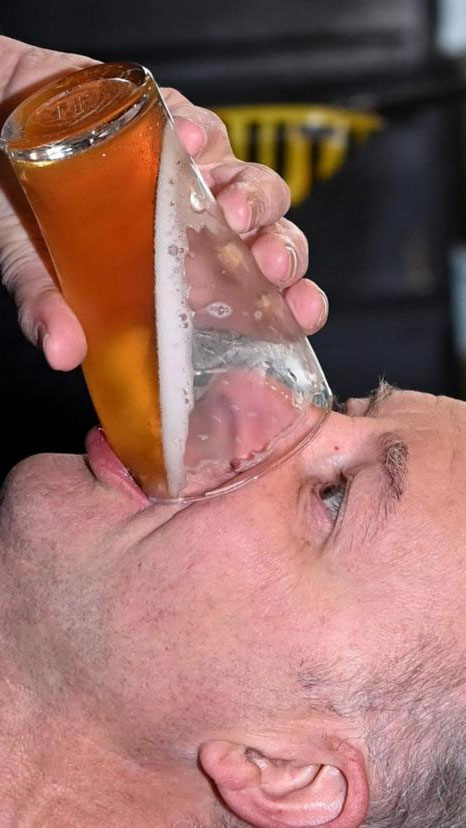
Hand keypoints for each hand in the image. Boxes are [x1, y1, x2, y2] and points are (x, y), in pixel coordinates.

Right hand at [0, 37, 327, 371]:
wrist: (8, 131)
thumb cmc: (35, 211)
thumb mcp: (34, 267)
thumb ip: (46, 307)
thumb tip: (59, 352)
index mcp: (190, 279)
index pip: (259, 302)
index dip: (289, 308)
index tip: (300, 314)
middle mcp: (209, 232)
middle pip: (274, 245)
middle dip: (280, 254)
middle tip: (264, 263)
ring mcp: (203, 179)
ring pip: (260, 188)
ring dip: (254, 199)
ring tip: (226, 206)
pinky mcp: (184, 127)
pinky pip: (208, 130)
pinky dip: (200, 134)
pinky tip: (184, 140)